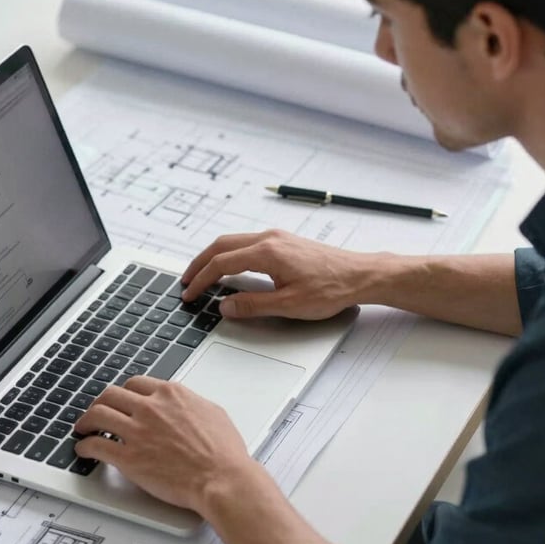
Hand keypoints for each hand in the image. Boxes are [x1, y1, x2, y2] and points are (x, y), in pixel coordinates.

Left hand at [74, 376, 253, 513]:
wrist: (221, 478)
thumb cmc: (223, 452)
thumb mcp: (212, 412)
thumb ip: (191, 404)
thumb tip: (185, 406)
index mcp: (171, 394)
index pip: (136, 383)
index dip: (124, 392)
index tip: (120, 399)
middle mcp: (151, 408)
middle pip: (111, 395)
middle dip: (100, 402)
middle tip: (96, 412)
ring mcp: (137, 432)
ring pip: (98, 415)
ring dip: (86, 421)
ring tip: (83, 428)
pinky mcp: (129, 458)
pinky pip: (96, 446)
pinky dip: (85, 447)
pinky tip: (84, 450)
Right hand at [181, 229, 364, 319]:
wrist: (359, 275)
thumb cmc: (331, 288)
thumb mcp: (289, 305)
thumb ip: (253, 305)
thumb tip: (225, 306)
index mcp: (267, 252)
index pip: (221, 263)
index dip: (201, 280)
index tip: (190, 294)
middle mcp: (269, 238)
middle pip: (221, 245)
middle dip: (199, 263)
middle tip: (185, 282)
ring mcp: (277, 237)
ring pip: (233, 241)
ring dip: (213, 256)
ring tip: (202, 275)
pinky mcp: (284, 241)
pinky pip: (246, 242)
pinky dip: (229, 253)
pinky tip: (229, 267)